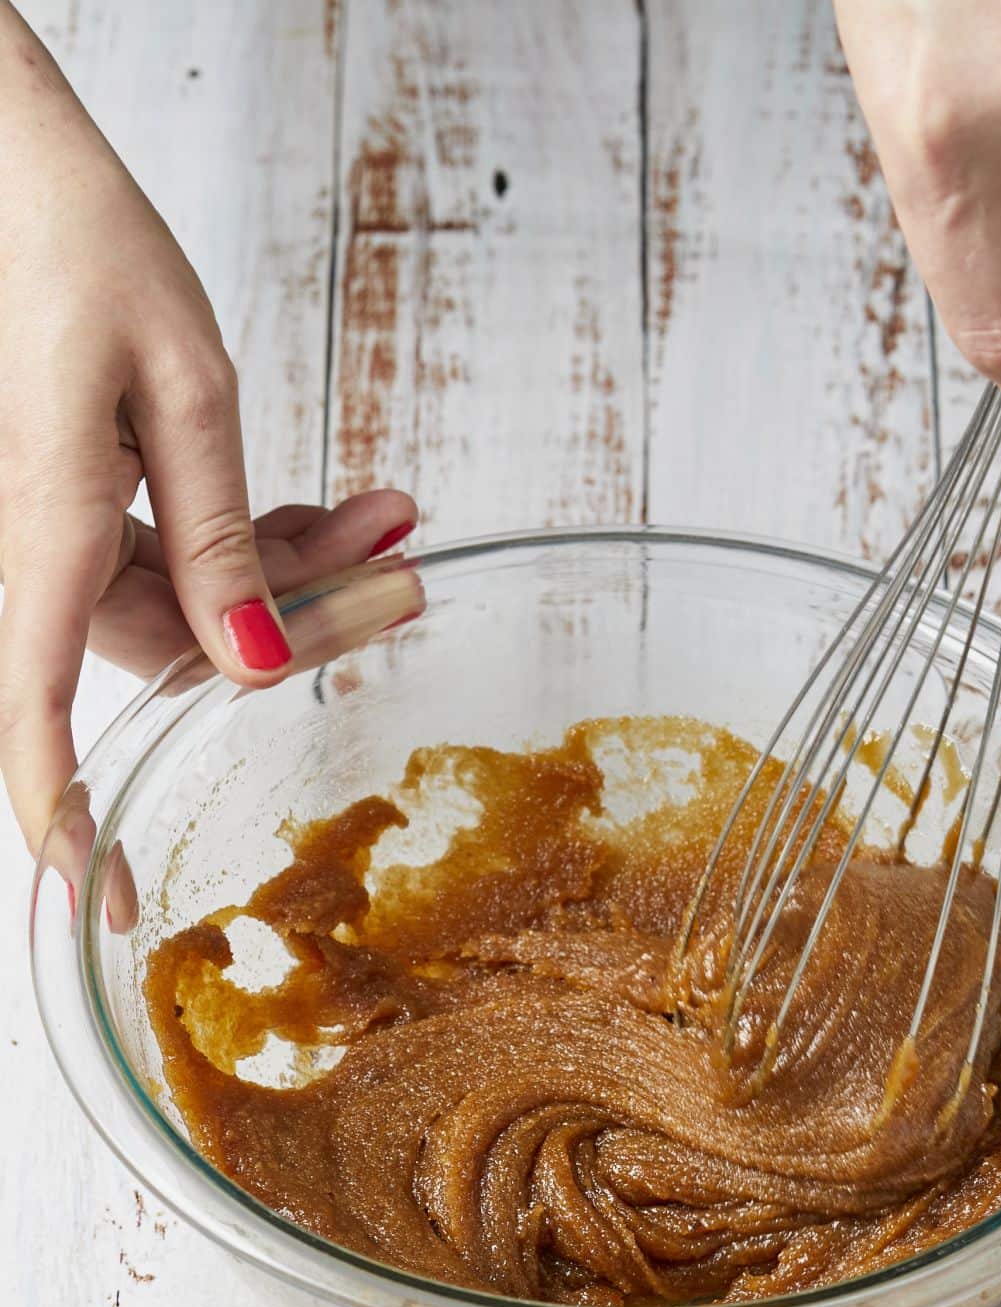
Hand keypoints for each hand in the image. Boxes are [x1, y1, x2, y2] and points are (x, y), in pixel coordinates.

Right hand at [0, 9, 416, 853]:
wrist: (14, 157)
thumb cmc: (76, 241)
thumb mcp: (180, 388)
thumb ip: (222, 537)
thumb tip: (252, 670)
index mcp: (45, 532)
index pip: (36, 716)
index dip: (63, 820)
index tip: (103, 903)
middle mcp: (39, 547)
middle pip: (180, 647)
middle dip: (305, 624)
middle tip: (410, 586)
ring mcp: (60, 523)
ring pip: (196, 599)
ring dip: (301, 572)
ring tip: (394, 524)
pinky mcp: (84, 492)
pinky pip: (180, 547)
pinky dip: (260, 534)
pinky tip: (341, 511)